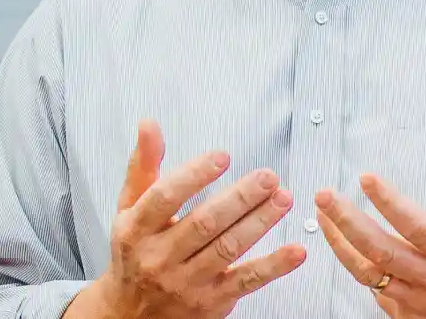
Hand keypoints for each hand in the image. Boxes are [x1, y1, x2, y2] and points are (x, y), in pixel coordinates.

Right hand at [66, 120, 305, 317]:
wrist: (129, 315)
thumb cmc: (134, 252)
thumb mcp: (129, 208)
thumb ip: (143, 166)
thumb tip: (149, 125)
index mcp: (138, 229)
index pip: (165, 198)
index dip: (194, 176)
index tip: (222, 157)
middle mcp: (160, 257)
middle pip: (203, 224)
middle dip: (240, 198)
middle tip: (268, 176)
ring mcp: (186, 282)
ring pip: (228, 249)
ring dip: (260, 222)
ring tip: (284, 198)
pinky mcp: (211, 302)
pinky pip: (246, 282)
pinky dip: (273, 267)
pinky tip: (295, 250)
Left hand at [315, 125, 425, 318]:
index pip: (416, 224)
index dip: (388, 202)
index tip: (365, 176)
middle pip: (381, 252)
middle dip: (346, 222)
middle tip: (322, 196)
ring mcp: (423, 302)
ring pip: (370, 275)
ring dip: (341, 246)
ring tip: (322, 218)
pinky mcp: (415, 317)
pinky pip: (377, 294)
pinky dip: (359, 270)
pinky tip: (346, 246)